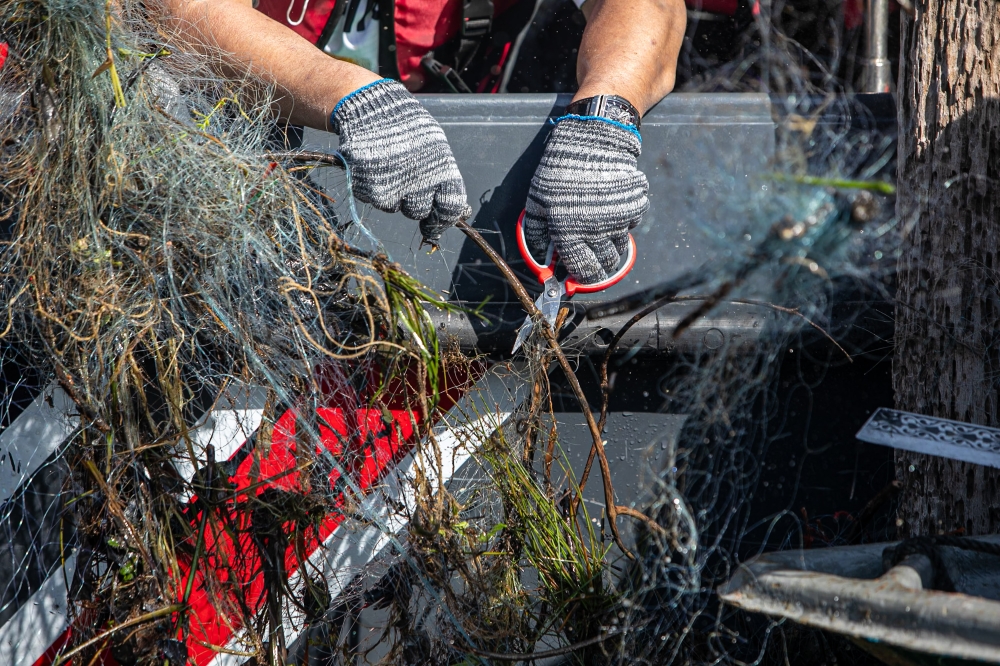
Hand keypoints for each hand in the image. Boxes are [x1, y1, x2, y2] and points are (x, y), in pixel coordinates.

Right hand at [331, 80, 470, 243]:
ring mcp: (393, 188)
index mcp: (441, 170)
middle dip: (413, 201)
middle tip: (406, 178)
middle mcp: (419, 183)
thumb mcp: (436, 146)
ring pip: (394, 207)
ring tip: (388, 164)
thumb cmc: (407, 126)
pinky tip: (374, 165)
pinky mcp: (369, 190)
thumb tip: (458, 211)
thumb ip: (445, 179)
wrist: (370, 109)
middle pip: (419, 212)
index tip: (438, 221)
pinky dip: (372, 187)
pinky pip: (373, 200)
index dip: (444, 218)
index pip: (450, 208)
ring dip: (392, 193)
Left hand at [523, 117, 648, 283]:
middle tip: (591, 254)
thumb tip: (539, 253)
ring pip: (619, 247)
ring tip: (598, 229)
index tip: (579, 275)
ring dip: (610, 244)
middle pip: (605, 264)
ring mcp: (619, 220)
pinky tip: (610, 207)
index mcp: (569, 233)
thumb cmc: (560, 168)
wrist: (593, 139)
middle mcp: (597, 232)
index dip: (581, 276)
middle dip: (599, 264)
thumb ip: (536, 230)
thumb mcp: (536, 198)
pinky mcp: (635, 207)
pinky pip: (630, 225)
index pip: (581, 270)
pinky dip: (622, 222)